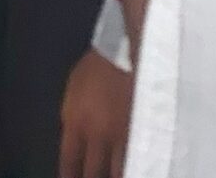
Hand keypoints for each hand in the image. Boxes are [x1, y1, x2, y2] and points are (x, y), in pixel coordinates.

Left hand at [56, 51, 134, 177]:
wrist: (127, 49)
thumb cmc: (98, 66)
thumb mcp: (74, 92)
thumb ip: (73, 120)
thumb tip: (73, 141)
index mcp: (76, 124)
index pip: (69, 164)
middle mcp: (98, 135)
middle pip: (94, 173)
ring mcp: (124, 135)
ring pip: (120, 171)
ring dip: (117, 176)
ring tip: (120, 176)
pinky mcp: (146, 131)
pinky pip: (142, 158)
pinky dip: (140, 166)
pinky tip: (141, 168)